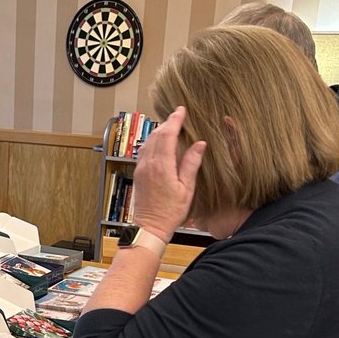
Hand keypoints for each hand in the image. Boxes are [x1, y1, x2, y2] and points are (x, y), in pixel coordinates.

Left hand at [133, 106, 205, 238]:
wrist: (149, 227)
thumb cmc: (170, 212)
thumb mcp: (187, 188)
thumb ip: (191, 164)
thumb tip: (200, 144)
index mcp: (162, 165)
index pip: (167, 134)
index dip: (174, 120)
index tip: (181, 110)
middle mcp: (148, 164)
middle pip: (156, 135)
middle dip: (167, 123)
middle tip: (178, 116)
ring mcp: (141, 168)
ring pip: (148, 142)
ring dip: (159, 132)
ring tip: (170, 127)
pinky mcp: (138, 174)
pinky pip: (144, 151)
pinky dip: (152, 142)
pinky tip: (159, 143)